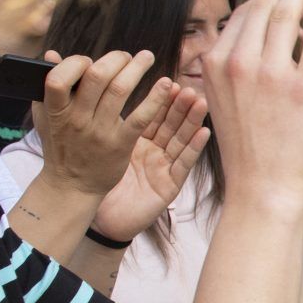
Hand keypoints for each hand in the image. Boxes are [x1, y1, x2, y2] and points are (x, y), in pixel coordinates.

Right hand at [34, 49, 167, 195]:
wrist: (71, 185)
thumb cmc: (60, 146)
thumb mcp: (46, 118)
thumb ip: (46, 87)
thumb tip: (51, 53)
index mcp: (56, 111)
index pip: (58, 78)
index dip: (75, 62)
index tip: (88, 61)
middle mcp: (77, 119)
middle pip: (97, 77)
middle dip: (115, 59)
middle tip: (126, 56)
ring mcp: (99, 132)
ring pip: (120, 90)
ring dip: (137, 68)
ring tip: (146, 58)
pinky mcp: (120, 144)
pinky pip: (140, 117)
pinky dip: (155, 97)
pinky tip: (166, 83)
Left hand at [90, 85, 211, 241]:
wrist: (101, 220)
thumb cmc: (99, 186)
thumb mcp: (105, 150)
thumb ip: (110, 125)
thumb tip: (98, 94)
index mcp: (138, 143)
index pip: (152, 117)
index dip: (162, 101)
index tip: (169, 82)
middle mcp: (154, 153)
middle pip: (171, 126)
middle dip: (181, 107)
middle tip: (189, 89)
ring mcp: (164, 169)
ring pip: (181, 141)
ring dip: (192, 122)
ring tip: (201, 103)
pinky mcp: (170, 186)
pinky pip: (183, 165)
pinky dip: (194, 148)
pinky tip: (204, 132)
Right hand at [200, 0, 302, 212]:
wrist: (264, 189)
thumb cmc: (250, 150)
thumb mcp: (224, 102)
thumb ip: (231, 69)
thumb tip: (245, 41)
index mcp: (217, 65)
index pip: (243, 16)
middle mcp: (239, 63)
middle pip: (265, 7)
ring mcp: (271, 74)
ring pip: (288, 16)